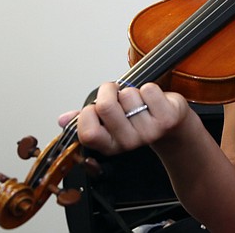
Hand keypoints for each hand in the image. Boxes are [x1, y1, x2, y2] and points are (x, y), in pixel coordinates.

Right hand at [76, 82, 190, 154]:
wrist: (172, 126)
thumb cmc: (138, 119)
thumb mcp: (111, 122)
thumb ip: (86, 119)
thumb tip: (62, 119)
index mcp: (110, 145)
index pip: (88, 133)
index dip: (88, 113)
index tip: (96, 107)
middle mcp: (129, 143)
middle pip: (107, 106)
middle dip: (108, 90)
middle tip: (115, 91)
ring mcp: (149, 132)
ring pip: (128, 95)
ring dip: (132, 91)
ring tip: (138, 100)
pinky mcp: (166, 119)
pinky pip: (149, 90)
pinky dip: (150, 87)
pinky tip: (153, 99)